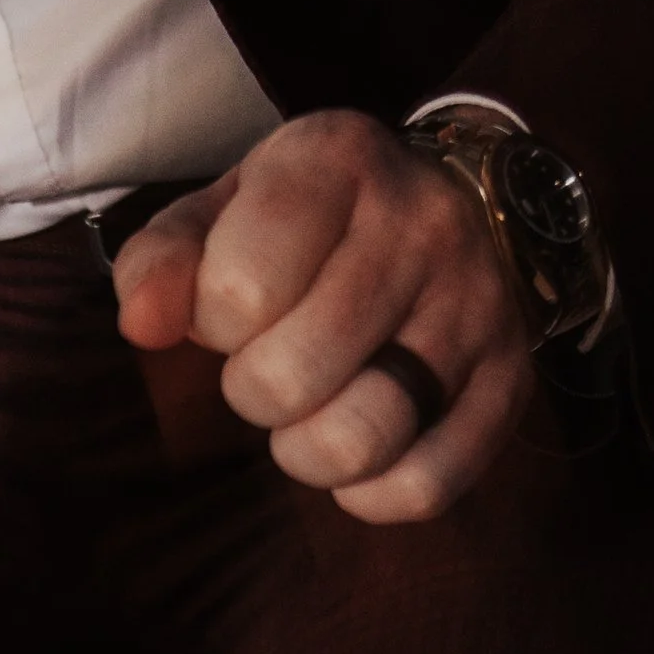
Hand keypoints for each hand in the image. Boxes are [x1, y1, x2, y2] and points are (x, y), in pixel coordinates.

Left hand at [114, 109, 533, 523]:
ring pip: (362, 438)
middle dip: (254, 391)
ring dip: (308, 450)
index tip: (233, 308)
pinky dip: (374, 492)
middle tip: (269, 365)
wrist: (469, 198)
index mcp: (336, 161)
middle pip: (290, 378)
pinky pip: (427, 483)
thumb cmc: (316, 220)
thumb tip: (142, 325)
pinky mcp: (511, 378)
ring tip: (311, 411)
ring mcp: (477, 305)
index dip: (212, 324)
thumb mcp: (229, 208)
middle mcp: (421, 224)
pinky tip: (362, 453)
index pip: (238, 292)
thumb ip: (163, 260)